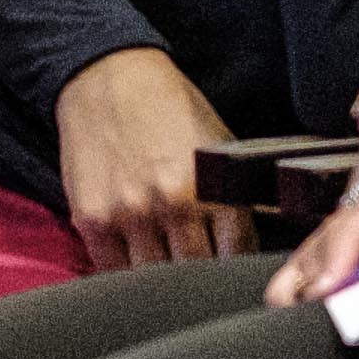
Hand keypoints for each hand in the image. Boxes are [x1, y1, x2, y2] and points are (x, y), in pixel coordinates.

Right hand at [53, 47, 248, 276]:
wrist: (107, 77)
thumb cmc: (168, 108)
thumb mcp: (218, 144)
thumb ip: (237, 194)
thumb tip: (267, 230)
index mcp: (211, 189)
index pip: (235, 256)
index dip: (235, 270)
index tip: (231, 274)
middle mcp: (171, 206)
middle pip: (194, 275)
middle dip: (200, 279)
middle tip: (200, 279)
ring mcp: (128, 216)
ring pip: (151, 279)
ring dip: (160, 280)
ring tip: (167, 271)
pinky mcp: (91, 220)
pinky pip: (112, 270)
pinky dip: (125, 272)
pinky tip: (135, 260)